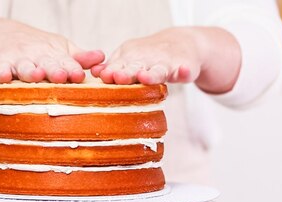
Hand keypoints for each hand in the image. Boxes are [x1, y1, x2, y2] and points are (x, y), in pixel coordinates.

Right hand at [0, 17, 104, 82]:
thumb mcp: (60, 50)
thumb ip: (80, 58)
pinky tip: (4, 77)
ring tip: (36, 75)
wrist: (3, 33)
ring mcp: (19, 59)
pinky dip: (1, 72)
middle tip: (61, 76)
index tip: (79, 75)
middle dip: (54, 70)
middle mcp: (38, 56)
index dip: (72, 69)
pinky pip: (0, 68)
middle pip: (47, 64)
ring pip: (25, 67)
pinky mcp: (0, 62)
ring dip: (30, 71)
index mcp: (55, 55)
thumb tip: (102, 58)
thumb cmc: (39, 47)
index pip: (66, 63)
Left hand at [92, 27, 240, 92]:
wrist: (182, 42)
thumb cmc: (149, 56)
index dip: (112, 72)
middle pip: (137, 68)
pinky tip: (185, 71)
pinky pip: (186, 71)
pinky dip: (185, 71)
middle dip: (128, 73)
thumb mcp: (129, 58)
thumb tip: (95, 72)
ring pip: (160, 70)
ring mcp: (167, 64)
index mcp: (132, 59)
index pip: (120, 66)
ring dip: (152, 75)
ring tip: (146, 78)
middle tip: (119, 78)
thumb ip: (114, 67)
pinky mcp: (185, 68)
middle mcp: (149, 61)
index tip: (104, 76)